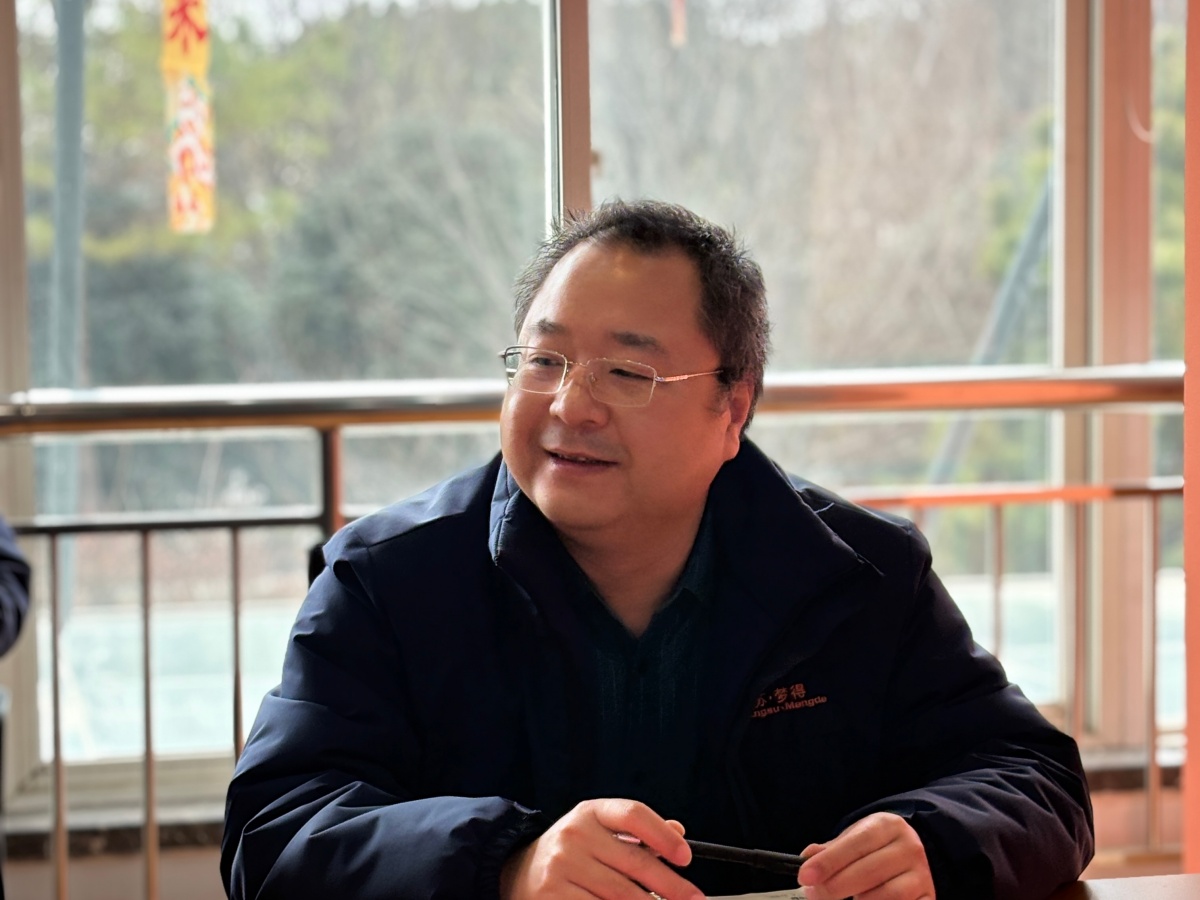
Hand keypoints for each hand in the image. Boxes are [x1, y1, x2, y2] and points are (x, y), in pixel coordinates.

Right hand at [498, 798, 703, 899]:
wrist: (518, 872)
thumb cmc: (571, 853)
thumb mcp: (599, 831)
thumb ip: (637, 833)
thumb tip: (678, 832)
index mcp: (590, 812)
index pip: (634, 814)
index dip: (663, 835)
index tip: (685, 857)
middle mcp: (575, 835)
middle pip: (635, 863)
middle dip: (671, 886)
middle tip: (693, 899)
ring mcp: (562, 867)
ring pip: (621, 896)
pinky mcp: (553, 897)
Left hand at [797, 812, 934, 899]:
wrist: (913, 853)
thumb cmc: (876, 847)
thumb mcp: (855, 838)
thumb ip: (831, 849)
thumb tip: (808, 858)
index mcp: (888, 826)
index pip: (856, 843)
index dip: (828, 862)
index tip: (805, 877)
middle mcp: (909, 848)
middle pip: (869, 872)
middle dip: (835, 887)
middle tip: (813, 895)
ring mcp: (921, 876)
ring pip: (889, 895)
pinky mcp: (929, 898)